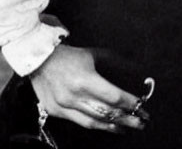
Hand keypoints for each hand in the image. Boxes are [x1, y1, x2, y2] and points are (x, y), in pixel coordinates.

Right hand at [29, 44, 148, 132]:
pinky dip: (97, 126)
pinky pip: (80, 122)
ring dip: (114, 126)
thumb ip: (115, 62)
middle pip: (106, 113)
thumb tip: (136, 69)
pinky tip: (108, 126)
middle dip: (127, 118)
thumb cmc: (71, 55)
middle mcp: (74, 95)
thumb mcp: (95, 54)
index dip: (130, 103)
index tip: (142, 107)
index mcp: (85, 79)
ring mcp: (64, 106)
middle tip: (142, 122)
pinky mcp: (56, 112)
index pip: (113, 96)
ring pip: (94, 122)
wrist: (39, 59)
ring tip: (128, 127)